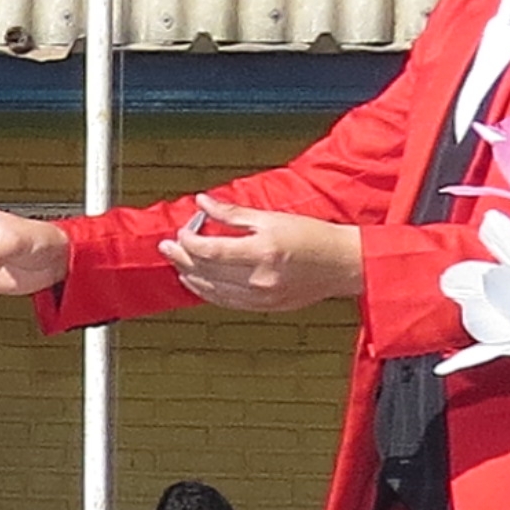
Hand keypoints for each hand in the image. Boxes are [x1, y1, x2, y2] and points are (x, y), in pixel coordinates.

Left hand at [159, 199, 363, 312]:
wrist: (343, 264)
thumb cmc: (313, 237)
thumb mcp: (272, 218)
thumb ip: (233, 214)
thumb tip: (203, 202)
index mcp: (262, 252)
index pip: (211, 251)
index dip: (189, 242)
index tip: (180, 233)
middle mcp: (259, 278)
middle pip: (207, 271)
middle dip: (181, 258)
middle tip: (166, 247)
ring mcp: (261, 297)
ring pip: (212, 290)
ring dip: (190, 276)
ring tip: (177, 263)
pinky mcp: (264, 307)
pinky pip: (226, 302)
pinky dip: (207, 291)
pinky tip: (198, 281)